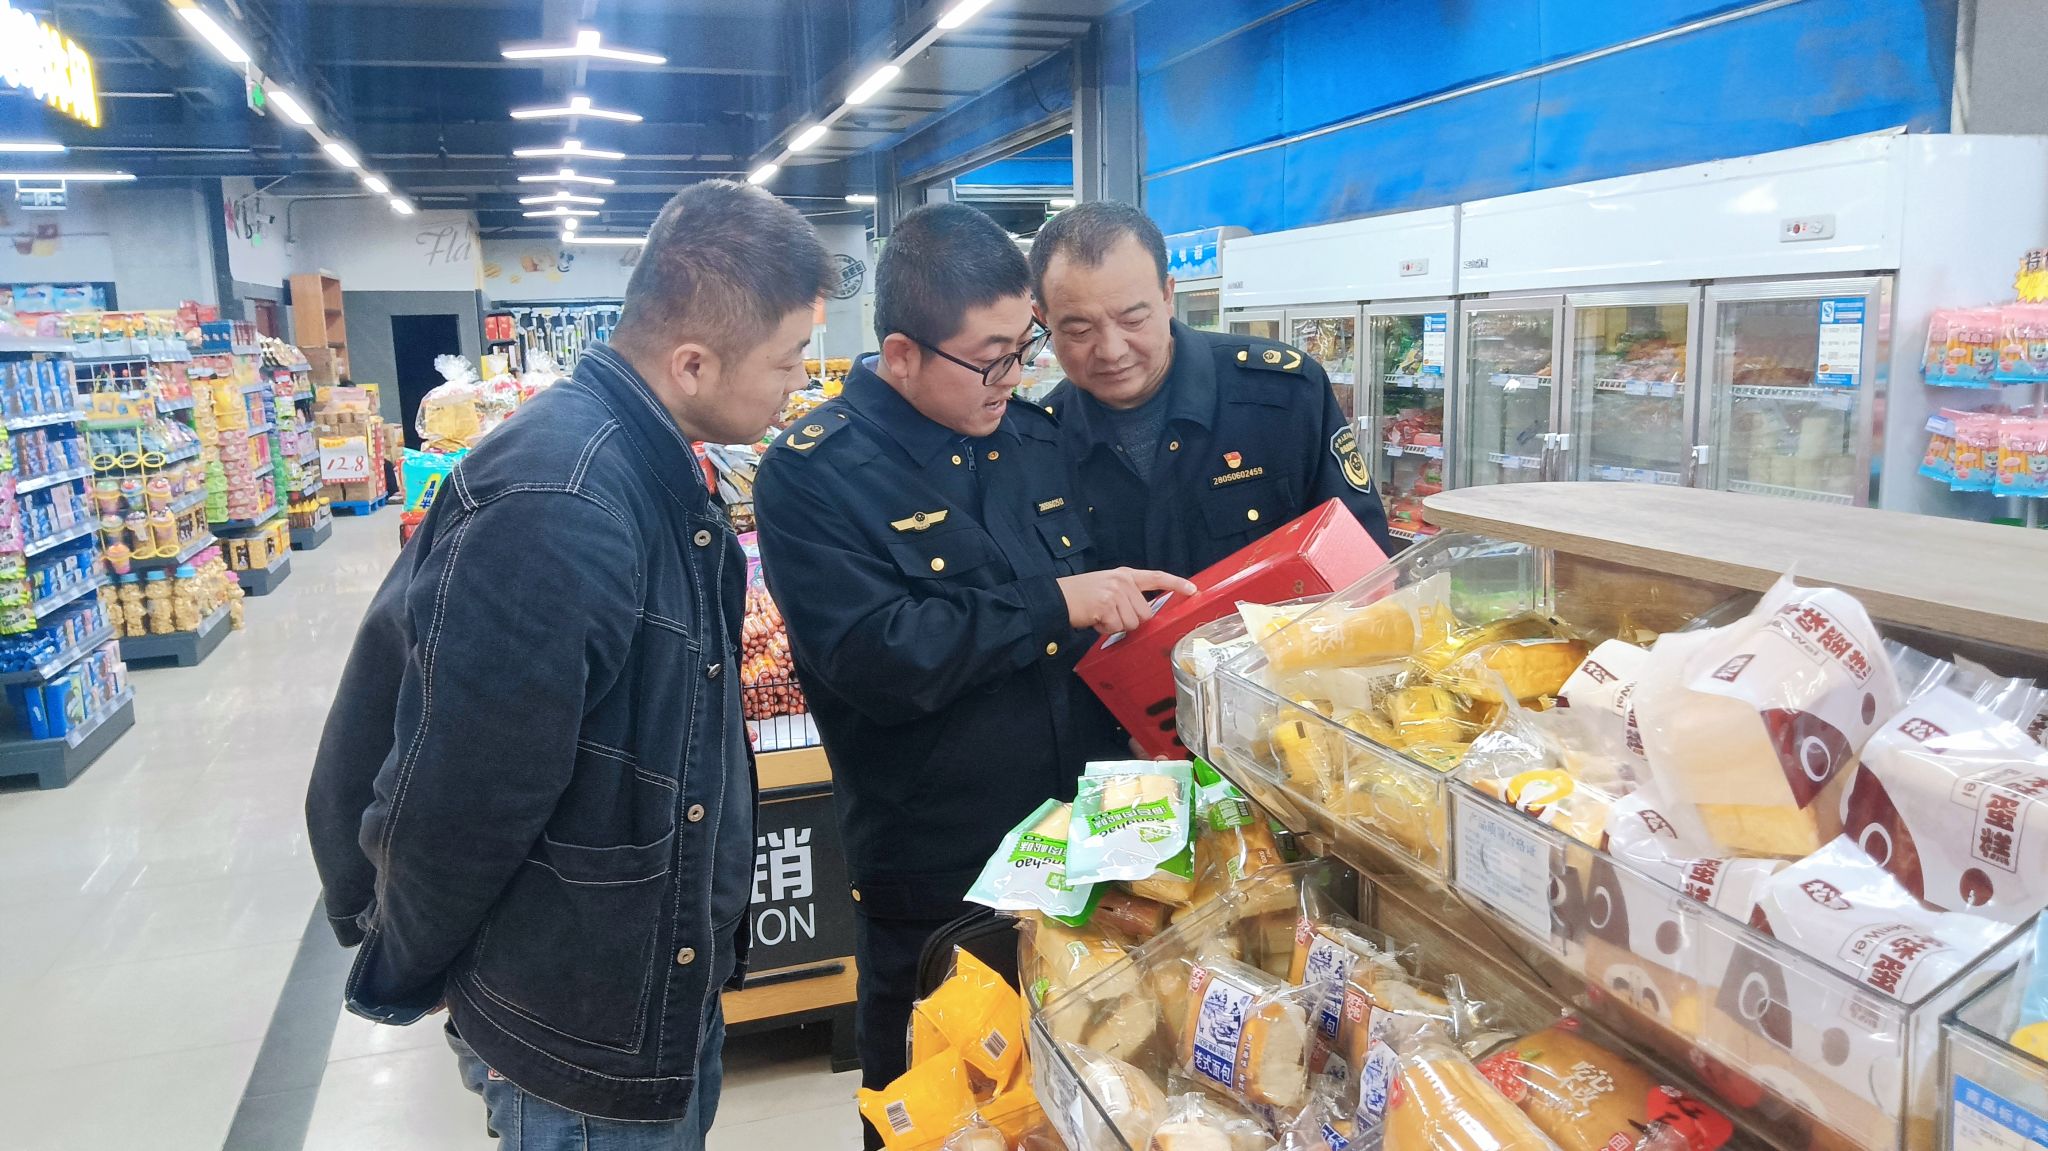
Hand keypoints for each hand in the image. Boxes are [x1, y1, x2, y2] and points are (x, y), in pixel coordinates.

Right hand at [1056, 568, 1197, 634]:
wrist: (1057, 597)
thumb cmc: (1081, 596)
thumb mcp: (1107, 587)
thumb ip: (1126, 595)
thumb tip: (1143, 616)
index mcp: (1125, 575)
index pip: (1155, 577)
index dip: (1176, 584)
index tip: (1193, 590)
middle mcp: (1122, 582)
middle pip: (1145, 614)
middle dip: (1129, 620)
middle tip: (1108, 615)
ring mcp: (1114, 593)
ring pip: (1131, 624)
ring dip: (1115, 626)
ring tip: (1099, 616)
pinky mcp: (1105, 605)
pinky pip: (1116, 628)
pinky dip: (1104, 630)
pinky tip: (1093, 620)